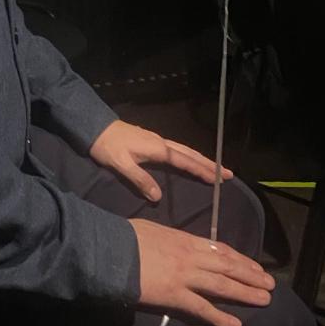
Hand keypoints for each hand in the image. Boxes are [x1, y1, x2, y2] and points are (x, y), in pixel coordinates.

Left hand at [89, 119, 232, 202]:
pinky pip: (178, 150)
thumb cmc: (108, 147)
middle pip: (190, 154)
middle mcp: (162, 143)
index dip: (203, 170)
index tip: (219, 178)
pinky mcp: (152, 141)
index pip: (185, 162)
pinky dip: (190, 157)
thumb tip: (158, 197)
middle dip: (210, 164)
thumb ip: (140, 180)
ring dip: (202, 160)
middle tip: (228, 174)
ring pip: (185, 151)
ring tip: (216, 169)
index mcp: (158, 148)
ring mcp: (158, 140)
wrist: (96, 128)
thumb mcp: (121, 165)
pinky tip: (191, 162)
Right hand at [130, 219, 274, 325]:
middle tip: (270, 284)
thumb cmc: (129, 237)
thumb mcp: (156, 230)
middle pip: (228, 267)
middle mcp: (192, 257)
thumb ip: (173, 239)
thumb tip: (181, 245)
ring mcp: (186, 277)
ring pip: (223, 286)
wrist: (113, 251)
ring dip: (245, 294)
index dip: (240, 259)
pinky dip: (220, 318)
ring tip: (265, 300)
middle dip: (251, 276)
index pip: (221, 250)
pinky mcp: (176, 297)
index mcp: (186, 240)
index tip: (255, 266)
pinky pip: (203, 309)